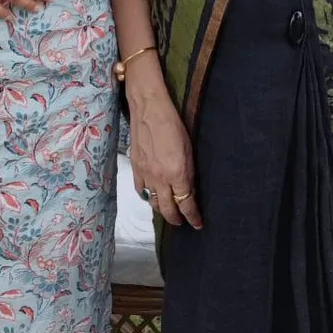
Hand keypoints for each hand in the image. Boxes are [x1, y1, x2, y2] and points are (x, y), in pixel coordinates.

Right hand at [129, 89, 201, 228]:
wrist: (148, 108)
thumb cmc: (172, 123)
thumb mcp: (188, 148)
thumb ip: (189, 173)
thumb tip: (189, 190)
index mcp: (177, 173)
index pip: (186, 204)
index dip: (193, 217)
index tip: (197, 223)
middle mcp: (160, 178)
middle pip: (168, 210)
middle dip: (177, 219)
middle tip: (183, 222)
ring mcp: (146, 174)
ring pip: (153, 203)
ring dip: (162, 210)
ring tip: (169, 211)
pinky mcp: (135, 168)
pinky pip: (140, 190)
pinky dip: (147, 197)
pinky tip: (152, 196)